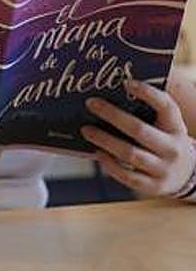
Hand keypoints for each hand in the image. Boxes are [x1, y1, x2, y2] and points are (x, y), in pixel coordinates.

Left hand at [81, 79, 195, 197]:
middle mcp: (173, 149)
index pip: (167, 107)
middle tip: (91, 103)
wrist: (187, 175)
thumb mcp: (166, 126)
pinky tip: (97, 153)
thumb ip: (148, 112)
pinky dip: (109, 164)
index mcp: (176, 128)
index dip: (148, 94)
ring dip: (105, 140)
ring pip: (130, 153)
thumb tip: (112, 93)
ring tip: (86, 129)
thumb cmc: (165, 142)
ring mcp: (164, 169)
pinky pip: (127, 175)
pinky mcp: (154, 187)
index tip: (127, 83)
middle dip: (113, 115)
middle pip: (140, 130)